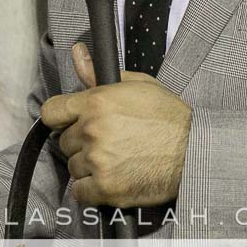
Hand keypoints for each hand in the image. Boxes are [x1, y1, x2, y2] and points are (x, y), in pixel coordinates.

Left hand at [38, 42, 190, 207]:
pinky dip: (91, 189)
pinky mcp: (106, 188)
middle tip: (107, 142)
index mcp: (97, 102)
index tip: (69, 123)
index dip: (60, 118)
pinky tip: (111, 179)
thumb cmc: (169, 117)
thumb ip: (99, 74)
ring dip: (88, 166)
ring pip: (73, 166)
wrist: (194, 151)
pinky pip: (80, 192)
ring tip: (115, 160)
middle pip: (64, 141)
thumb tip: (78, 54)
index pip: (52, 112)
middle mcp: (92, 131)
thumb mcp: (137, 85)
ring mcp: (98, 161)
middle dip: (81, 142)